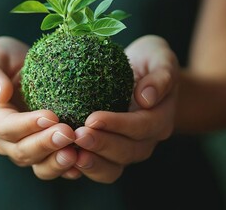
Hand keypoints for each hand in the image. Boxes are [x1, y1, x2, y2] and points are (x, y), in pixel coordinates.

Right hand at [0, 37, 78, 179]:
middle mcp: (5, 141)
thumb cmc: (8, 61)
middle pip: (22, 151)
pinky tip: (82, 162)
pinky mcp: (44, 154)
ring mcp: (25, 150)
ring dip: (56, 162)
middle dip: (45, 144)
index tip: (51, 116)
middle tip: (68, 133)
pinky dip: (67, 169)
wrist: (21, 73)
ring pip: (38, 165)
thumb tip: (1, 94)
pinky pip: (53, 167)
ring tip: (75, 154)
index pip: (7, 127)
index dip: (28, 125)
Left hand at [73, 35, 178, 182]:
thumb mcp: (160, 57)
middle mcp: (146, 140)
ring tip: (70, 153)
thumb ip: (160, 76)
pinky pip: (99, 168)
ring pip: (113, 167)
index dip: (118, 125)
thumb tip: (146, 98)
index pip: (142, 127)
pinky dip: (84, 166)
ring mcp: (128, 150)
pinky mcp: (110, 154)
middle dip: (101, 145)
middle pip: (127, 151)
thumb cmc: (150, 61)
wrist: (142, 73)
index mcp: (160, 118)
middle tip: (77, 135)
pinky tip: (65, 158)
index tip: (93, 118)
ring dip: (92, 162)